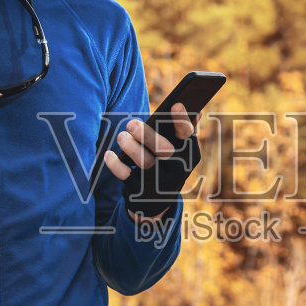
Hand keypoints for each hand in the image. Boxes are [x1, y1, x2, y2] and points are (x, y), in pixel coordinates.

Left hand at [103, 103, 195, 222]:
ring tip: (122, 136)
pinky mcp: (140, 191)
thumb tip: (196, 110)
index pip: (188, 136)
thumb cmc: (168, 165)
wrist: (157, 201)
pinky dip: (115, 164)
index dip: (182, 120)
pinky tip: (109, 154)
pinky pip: (126, 176)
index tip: (175, 104)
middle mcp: (176, 169)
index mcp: (188, 155)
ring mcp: (157, 182)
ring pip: (145, 162)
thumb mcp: (180, 152)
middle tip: (131, 123)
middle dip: (148, 135)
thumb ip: (185, 131)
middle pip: (164, 150)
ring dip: (131, 147)